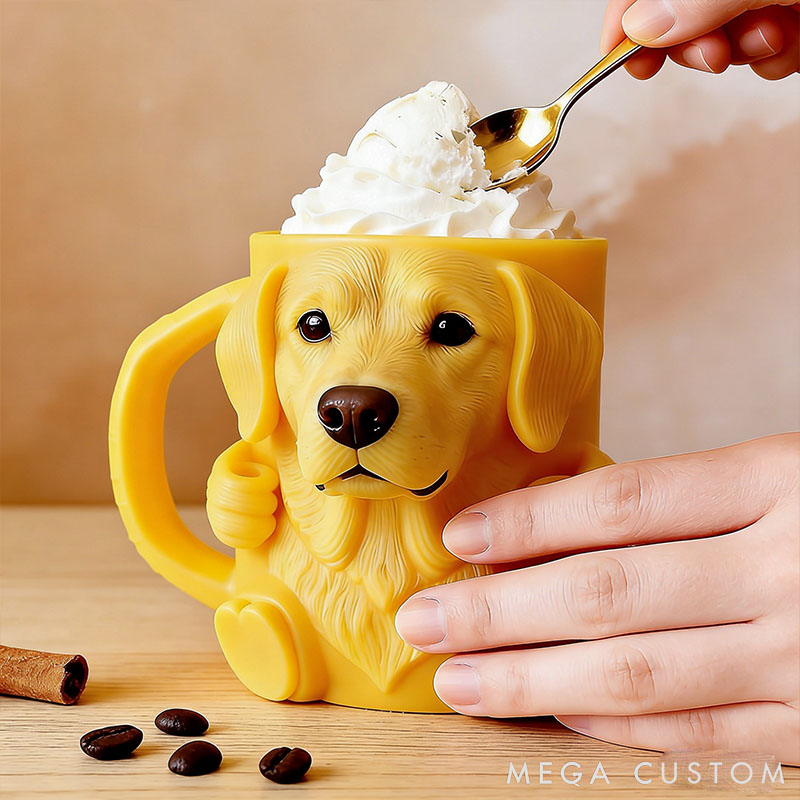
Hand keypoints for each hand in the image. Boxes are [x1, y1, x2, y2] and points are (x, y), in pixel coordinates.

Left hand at [395, 434, 799, 764]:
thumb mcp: (781, 474)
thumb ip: (685, 501)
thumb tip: (552, 524)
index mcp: (780, 482)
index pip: (624, 501)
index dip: (531, 520)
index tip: (458, 536)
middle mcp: (789, 568)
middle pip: (610, 590)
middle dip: (500, 609)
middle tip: (421, 618)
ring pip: (640, 672)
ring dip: (532, 679)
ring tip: (457, 678)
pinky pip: (702, 732)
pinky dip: (618, 723)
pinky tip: (554, 711)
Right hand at [603, 0, 799, 78]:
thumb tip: (639, 25)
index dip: (626, 16)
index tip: (614, 53)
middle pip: (680, 16)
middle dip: (692, 43)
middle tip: (711, 56)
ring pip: (725, 38)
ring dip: (742, 52)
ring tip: (773, 38)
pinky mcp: (794, 18)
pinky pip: (766, 51)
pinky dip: (776, 58)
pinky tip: (794, 43)